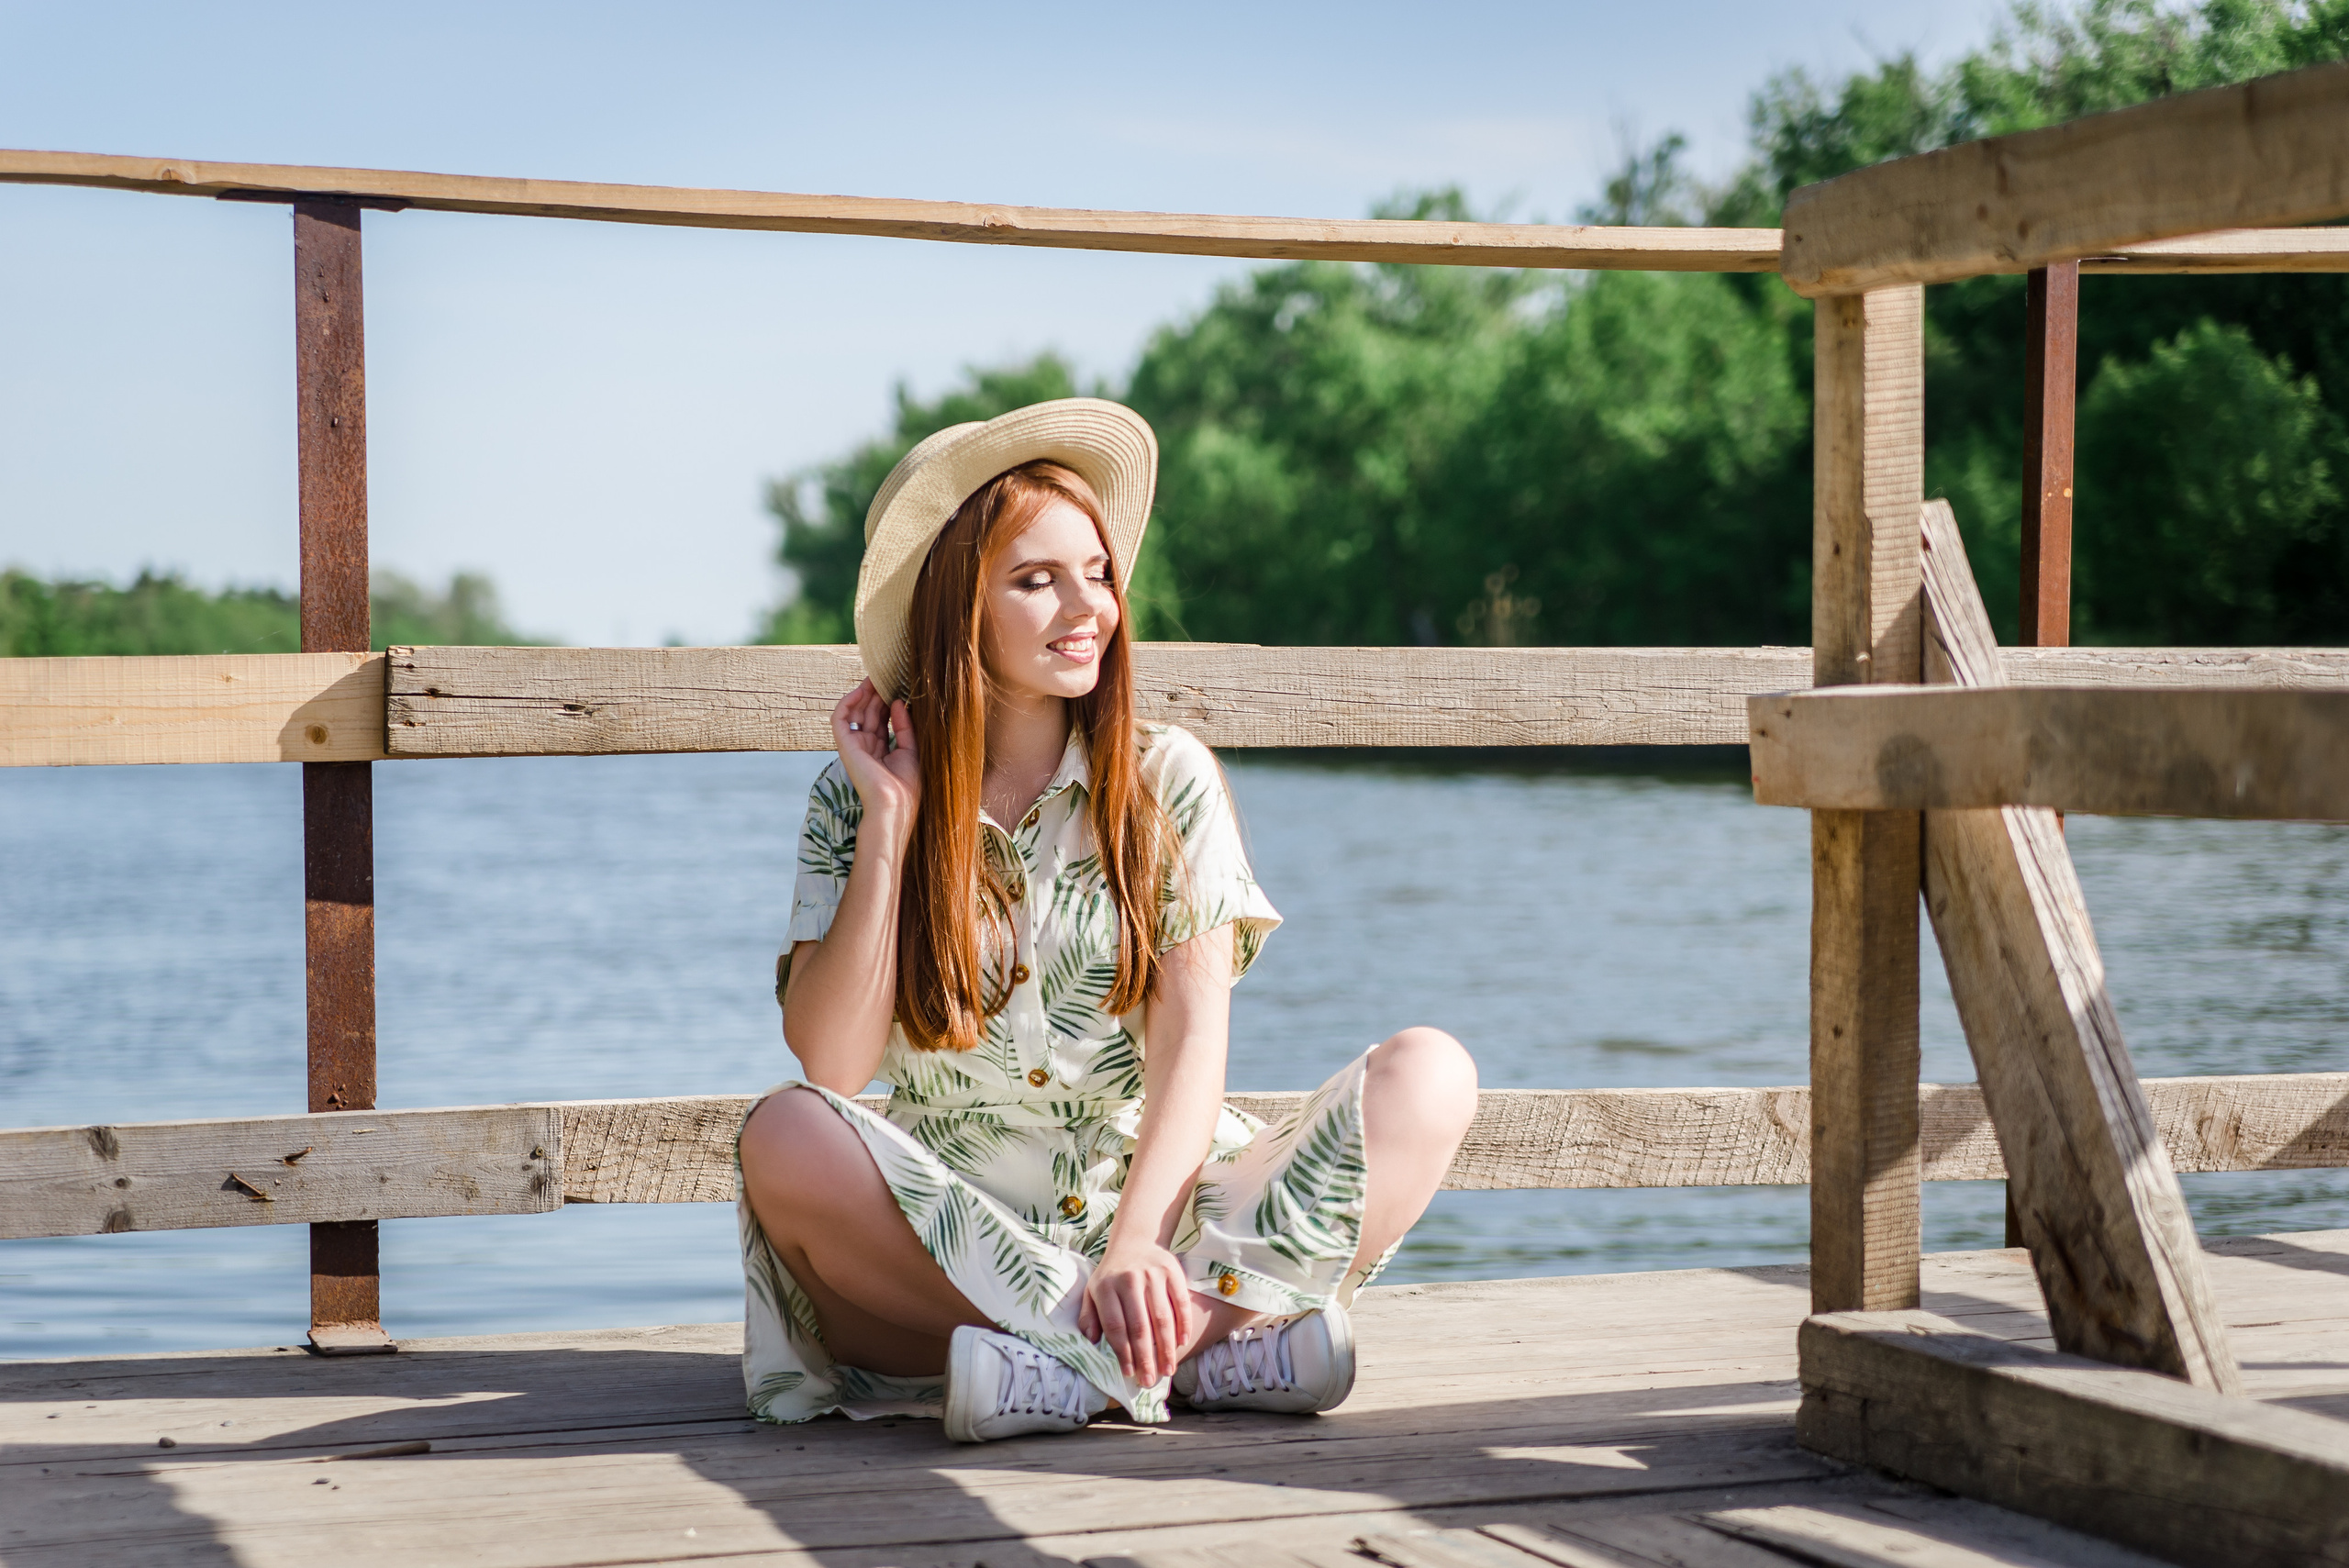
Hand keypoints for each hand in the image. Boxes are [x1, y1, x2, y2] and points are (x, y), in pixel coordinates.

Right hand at [832, 680, 918, 844]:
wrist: (894, 804)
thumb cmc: (906, 786)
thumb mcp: (910, 750)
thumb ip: (904, 726)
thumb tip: (898, 702)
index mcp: (881, 750)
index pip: (881, 718)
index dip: (886, 700)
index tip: (897, 684)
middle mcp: (866, 746)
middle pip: (868, 712)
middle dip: (876, 693)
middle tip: (886, 673)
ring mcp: (855, 745)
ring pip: (855, 712)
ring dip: (864, 694)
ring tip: (875, 677)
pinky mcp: (845, 745)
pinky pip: (840, 719)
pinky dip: (848, 702)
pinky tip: (861, 690)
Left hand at [1078, 1239, 1197, 1386]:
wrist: (1134, 1241)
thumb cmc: (1112, 1275)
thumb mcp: (1092, 1291)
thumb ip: (1088, 1316)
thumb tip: (1091, 1340)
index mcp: (1106, 1287)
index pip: (1116, 1326)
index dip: (1124, 1353)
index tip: (1129, 1373)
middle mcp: (1129, 1280)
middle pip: (1140, 1327)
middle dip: (1146, 1358)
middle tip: (1151, 1380)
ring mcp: (1152, 1274)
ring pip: (1162, 1318)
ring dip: (1167, 1348)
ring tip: (1169, 1369)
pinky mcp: (1172, 1270)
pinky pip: (1180, 1302)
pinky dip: (1183, 1324)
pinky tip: (1182, 1343)